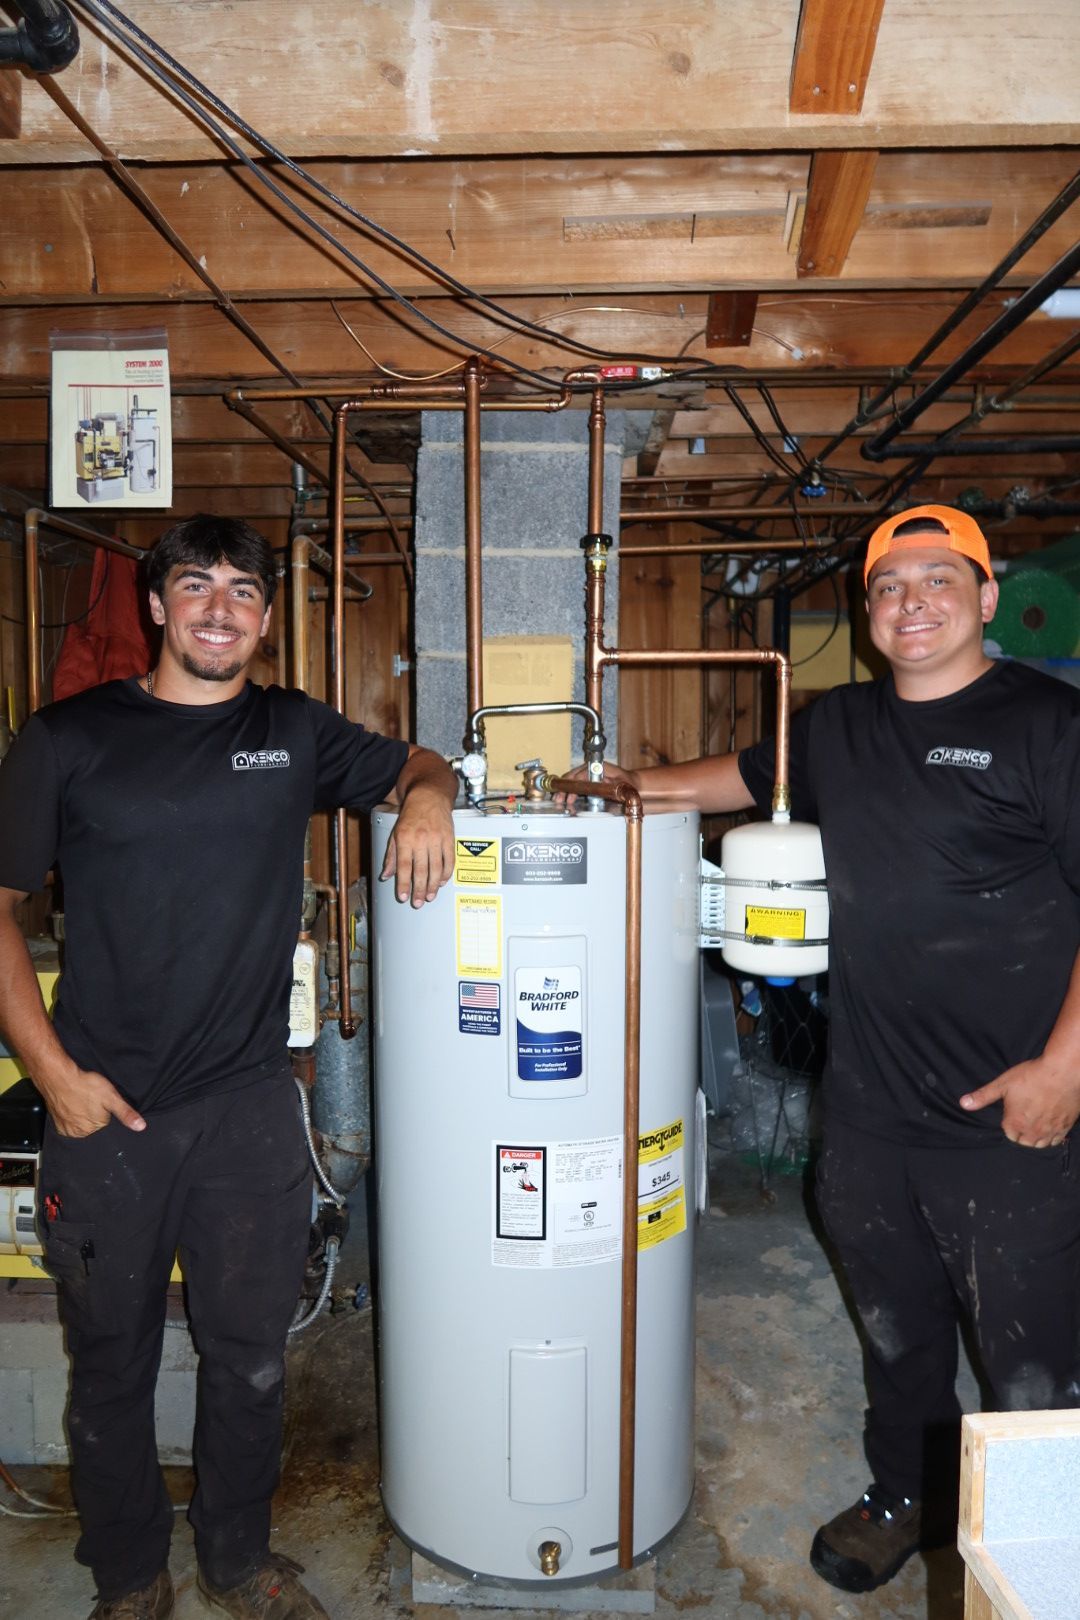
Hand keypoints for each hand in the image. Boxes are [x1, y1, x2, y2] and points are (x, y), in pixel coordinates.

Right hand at [38, 1064, 145, 1138]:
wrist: (59, 1076)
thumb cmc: (85, 1085)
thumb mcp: (111, 1097)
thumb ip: (126, 1113)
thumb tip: (140, 1127)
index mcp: (94, 1128)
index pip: (105, 1121)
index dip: (104, 1108)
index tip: (98, 1099)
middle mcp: (79, 1133)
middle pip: (93, 1122)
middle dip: (93, 1111)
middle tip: (89, 1098)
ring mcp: (66, 1128)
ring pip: (80, 1121)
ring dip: (80, 1112)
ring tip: (79, 1099)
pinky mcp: (56, 1122)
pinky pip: (68, 1120)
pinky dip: (70, 1112)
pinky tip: (71, 1102)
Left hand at [381, 785, 454, 906]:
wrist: (429, 797)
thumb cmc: (411, 815)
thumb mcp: (395, 834)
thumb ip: (391, 856)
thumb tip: (386, 875)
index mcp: (405, 838)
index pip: (403, 866)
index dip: (403, 883)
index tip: (403, 896)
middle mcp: (421, 839)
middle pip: (421, 870)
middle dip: (419, 889)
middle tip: (418, 902)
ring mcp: (436, 839)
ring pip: (436, 868)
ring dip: (433, 885)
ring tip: (430, 896)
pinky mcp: (449, 838)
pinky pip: (449, 860)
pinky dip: (446, 873)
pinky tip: (442, 881)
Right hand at [553, 761, 636, 808]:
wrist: (633, 783)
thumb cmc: (629, 782)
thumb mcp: (620, 785)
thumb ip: (607, 786)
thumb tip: (593, 788)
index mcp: (599, 766)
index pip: (581, 774)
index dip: (573, 783)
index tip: (567, 791)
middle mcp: (593, 768)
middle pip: (574, 776)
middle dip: (565, 787)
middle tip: (559, 797)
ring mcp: (590, 773)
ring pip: (573, 780)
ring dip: (565, 789)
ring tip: (559, 799)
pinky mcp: (590, 779)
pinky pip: (577, 784)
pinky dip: (570, 790)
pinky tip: (566, 797)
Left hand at [960, 1056, 1079, 1147]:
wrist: (1063, 1072)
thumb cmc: (1032, 1076)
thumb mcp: (1003, 1084)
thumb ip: (983, 1096)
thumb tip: (964, 1103)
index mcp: (1015, 1123)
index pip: (1009, 1135)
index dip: (1009, 1124)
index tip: (1013, 1114)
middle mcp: (1032, 1132)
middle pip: (1024, 1142)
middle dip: (1021, 1133)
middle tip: (1024, 1117)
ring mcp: (1050, 1131)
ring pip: (1040, 1144)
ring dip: (1036, 1138)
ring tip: (1035, 1123)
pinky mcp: (1065, 1127)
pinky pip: (1056, 1141)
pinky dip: (1052, 1137)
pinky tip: (1050, 1125)